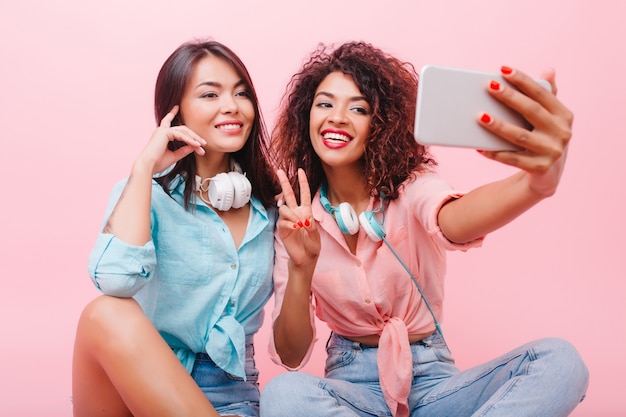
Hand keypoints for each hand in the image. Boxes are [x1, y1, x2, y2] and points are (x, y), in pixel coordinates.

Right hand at [136, 106, 206, 174]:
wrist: (148, 166)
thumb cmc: (158, 163)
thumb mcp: (174, 156)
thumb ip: (184, 150)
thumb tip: (194, 146)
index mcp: (161, 135)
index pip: (168, 122)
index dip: (172, 114)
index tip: (176, 107)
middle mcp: (161, 131)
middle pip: (182, 129)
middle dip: (194, 136)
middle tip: (203, 143)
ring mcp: (162, 130)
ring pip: (183, 131)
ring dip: (194, 138)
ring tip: (202, 145)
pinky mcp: (164, 132)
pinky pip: (181, 135)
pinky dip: (189, 140)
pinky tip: (196, 145)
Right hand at [276, 168, 319, 267]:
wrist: (305, 258)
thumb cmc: (312, 246)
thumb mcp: (315, 235)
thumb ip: (310, 226)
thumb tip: (301, 219)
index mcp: (306, 212)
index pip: (304, 194)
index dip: (302, 182)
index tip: (300, 171)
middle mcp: (296, 213)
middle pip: (289, 195)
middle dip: (284, 182)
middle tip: (279, 171)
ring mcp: (288, 220)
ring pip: (284, 208)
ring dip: (291, 214)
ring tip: (298, 224)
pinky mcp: (282, 229)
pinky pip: (282, 221)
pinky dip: (289, 223)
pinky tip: (294, 228)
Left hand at [478, 67, 572, 196]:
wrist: (548, 176)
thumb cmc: (544, 139)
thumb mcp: (550, 119)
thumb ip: (548, 96)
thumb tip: (548, 70)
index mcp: (564, 115)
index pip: (542, 93)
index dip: (523, 80)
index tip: (504, 70)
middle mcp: (562, 132)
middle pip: (531, 111)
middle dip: (510, 97)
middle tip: (489, 86)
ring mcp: (551, 151)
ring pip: (520, 136)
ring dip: (499, 126)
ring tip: (480, 116)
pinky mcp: (540, 168)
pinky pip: (513, 159)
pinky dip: (495, 153)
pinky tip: (479, 146)